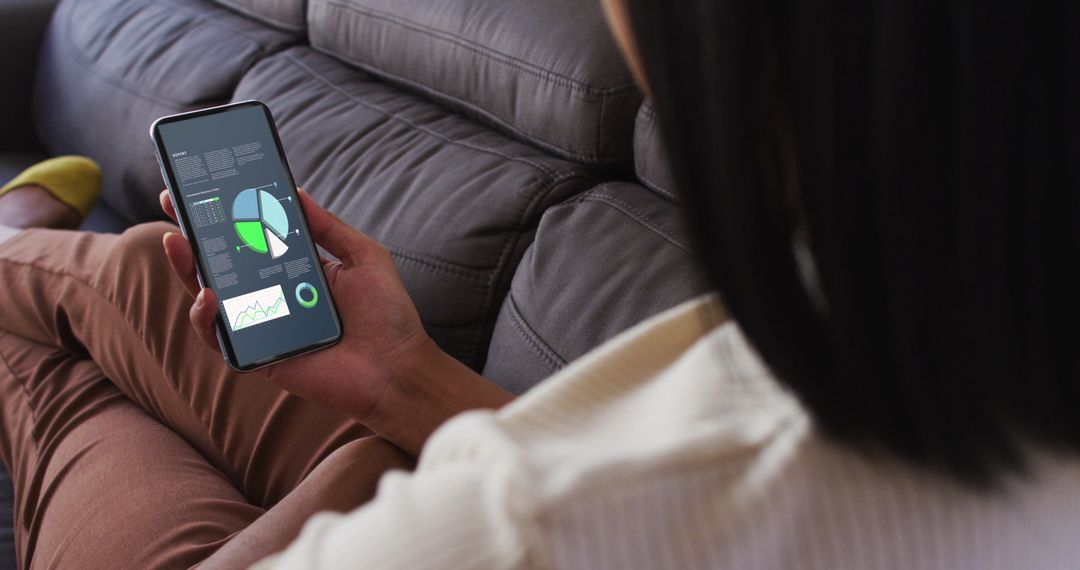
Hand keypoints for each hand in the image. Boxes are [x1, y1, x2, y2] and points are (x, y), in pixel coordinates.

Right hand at [160, 189, 511, 453]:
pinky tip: (210, 296)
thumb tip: (295, 192)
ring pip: (210, 296)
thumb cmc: (388, 315)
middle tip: (174, 203)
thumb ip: (327, 227)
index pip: (252, 236)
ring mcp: (262, 325)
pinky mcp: (257, 356)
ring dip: (188, 269)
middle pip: (223, 262)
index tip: (204, 186)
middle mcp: (274, 295)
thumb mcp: (363, 256)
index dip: (226, 213)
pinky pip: (219, 338)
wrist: (397, 368)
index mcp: (296, 269)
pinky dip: (206, 318)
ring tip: (179, 242)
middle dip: (194, 232)